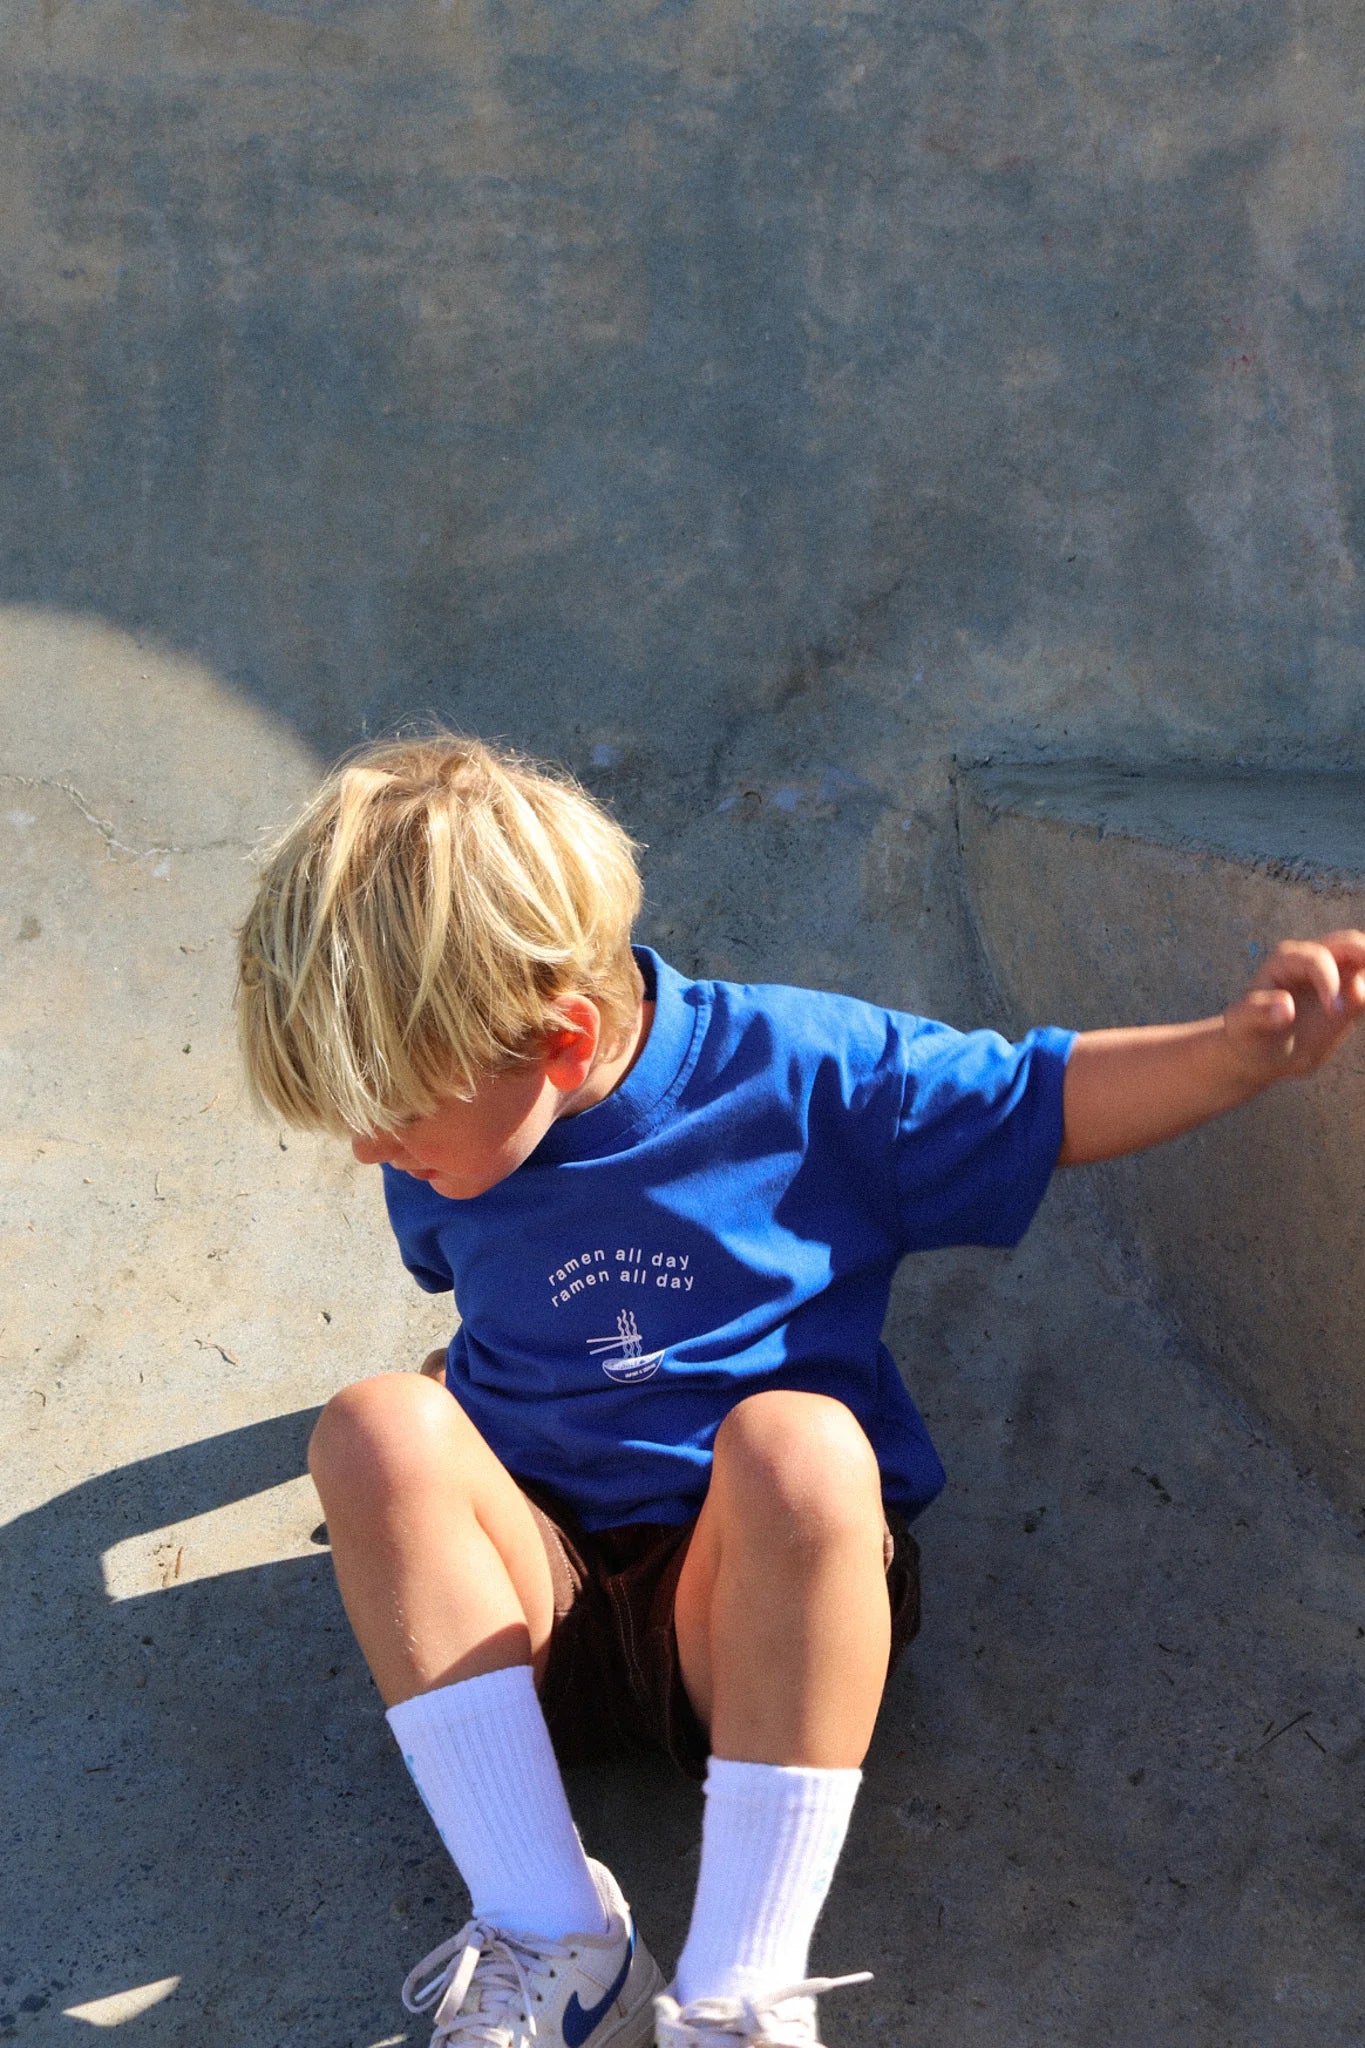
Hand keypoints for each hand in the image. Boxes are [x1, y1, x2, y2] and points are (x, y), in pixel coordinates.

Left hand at [1223, 931, 1364, 1080]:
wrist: (1263, 1053)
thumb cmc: (1250, 1034)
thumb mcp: (1244, 1025)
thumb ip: (1259, 1013)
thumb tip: (1286, 1007)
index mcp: (1286, 961)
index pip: (1317, 959)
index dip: (1330, 980)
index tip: (1333, 1011)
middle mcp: (1313, 960)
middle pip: (1349, 944)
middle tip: (1364, 990)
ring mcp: (1334, 974)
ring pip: (1364, 959)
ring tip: (1364, 999)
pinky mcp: (1349, 993)